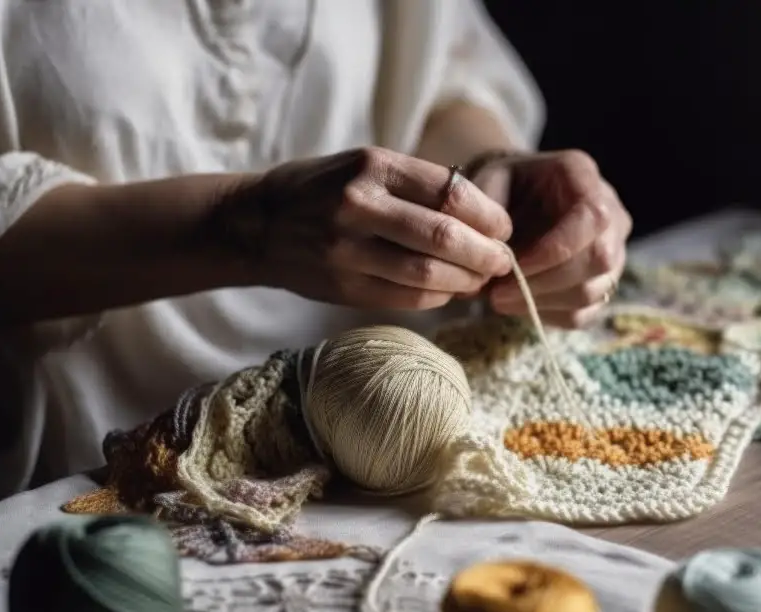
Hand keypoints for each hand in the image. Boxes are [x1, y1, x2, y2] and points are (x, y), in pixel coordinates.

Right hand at [216, 147, 511, 309]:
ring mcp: (348, 250)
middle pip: (445, 237)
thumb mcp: (365, 166)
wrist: (257, 224)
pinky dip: (438, 297)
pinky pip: (407, 297)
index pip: (452, 191)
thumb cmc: (324, 190)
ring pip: (429, 273)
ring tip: (480, 279)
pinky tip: (449, 291)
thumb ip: (418, 187)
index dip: (489, 215)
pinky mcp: (344, 287)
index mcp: (372, 166)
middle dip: (486, 253)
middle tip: (503, 261)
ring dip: (467, 281)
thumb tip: (484, 221)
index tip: (503, 228)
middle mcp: (359, 206)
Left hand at [484, 150, 631, 327]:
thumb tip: (489, 263)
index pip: (592, 218)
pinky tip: (519, 303)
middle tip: (497, 293)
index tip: (510, 266)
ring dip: (542, 302)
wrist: (518, 196)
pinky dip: (548, 314)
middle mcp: (611, 213)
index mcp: (584, 177)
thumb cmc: (504, 187)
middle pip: (598, 260)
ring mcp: (614, 251)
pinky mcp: (604, 282)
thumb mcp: (489, 182)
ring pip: (592, 292)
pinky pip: (585, 313)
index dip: (555, 249)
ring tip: (500, 298)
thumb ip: (487, 215)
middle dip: (544, 283)